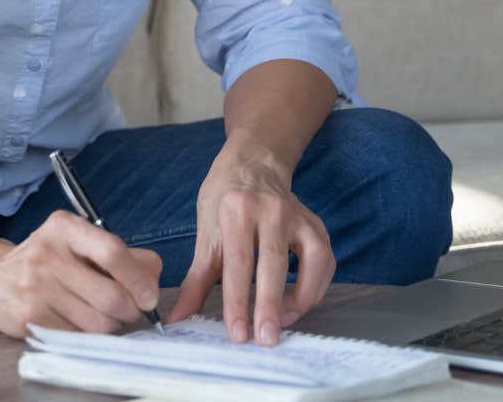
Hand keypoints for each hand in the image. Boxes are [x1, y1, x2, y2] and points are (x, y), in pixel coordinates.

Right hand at [0, 210, 162, 338]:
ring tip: (103, 314)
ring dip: (112, 325)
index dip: (139, 278)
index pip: (113, 252)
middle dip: (131, 310)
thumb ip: (115, 253)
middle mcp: (48, 255)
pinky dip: (90, 334)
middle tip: (130, 309)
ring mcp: (37, 289)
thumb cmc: (43, 259)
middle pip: (112, 296)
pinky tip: (80, 321)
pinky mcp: (31, 318)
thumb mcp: (74, 241)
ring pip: (99, 322)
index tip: (150, 296)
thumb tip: (153, 276)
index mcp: (64, 227)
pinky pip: (80, 336)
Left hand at [164, 143, 334, 345]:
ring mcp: (299, 216)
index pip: (238, 263)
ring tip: (283, 324)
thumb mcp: (206, 233)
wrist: (253, 164)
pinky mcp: (316, 225)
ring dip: (300, 299)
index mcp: (236, 210)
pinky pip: (324, 261)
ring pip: (310, 262)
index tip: (237, 334)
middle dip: (270, 306)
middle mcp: (271, 210)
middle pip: (273, 264)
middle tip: (265, 339)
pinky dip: (315, 287)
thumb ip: (195, 280)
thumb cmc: (224, 199)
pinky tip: (299, 304)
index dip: (237, 302)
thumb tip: (178, 318)